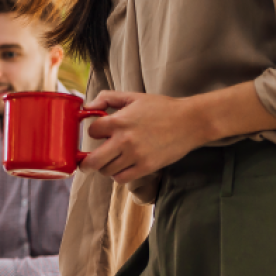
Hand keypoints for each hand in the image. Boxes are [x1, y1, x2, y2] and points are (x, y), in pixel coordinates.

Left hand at [81, 90, 210, 182]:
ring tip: (110, 162)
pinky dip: (118, 175)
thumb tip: (87, 107)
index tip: (97, 134)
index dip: (92, 133)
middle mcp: (124, 140)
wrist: (190, 122)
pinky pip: (123, 178)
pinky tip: (122, 168)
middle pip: (93, 161)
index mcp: (118, 121)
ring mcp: (135, 156)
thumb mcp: (132, 97)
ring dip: (105, 168)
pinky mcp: (147, 167)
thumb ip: (107, 98)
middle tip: (85, 163)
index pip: (91, 132)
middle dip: (86, 163)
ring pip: (107, 171)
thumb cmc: (161, 108)